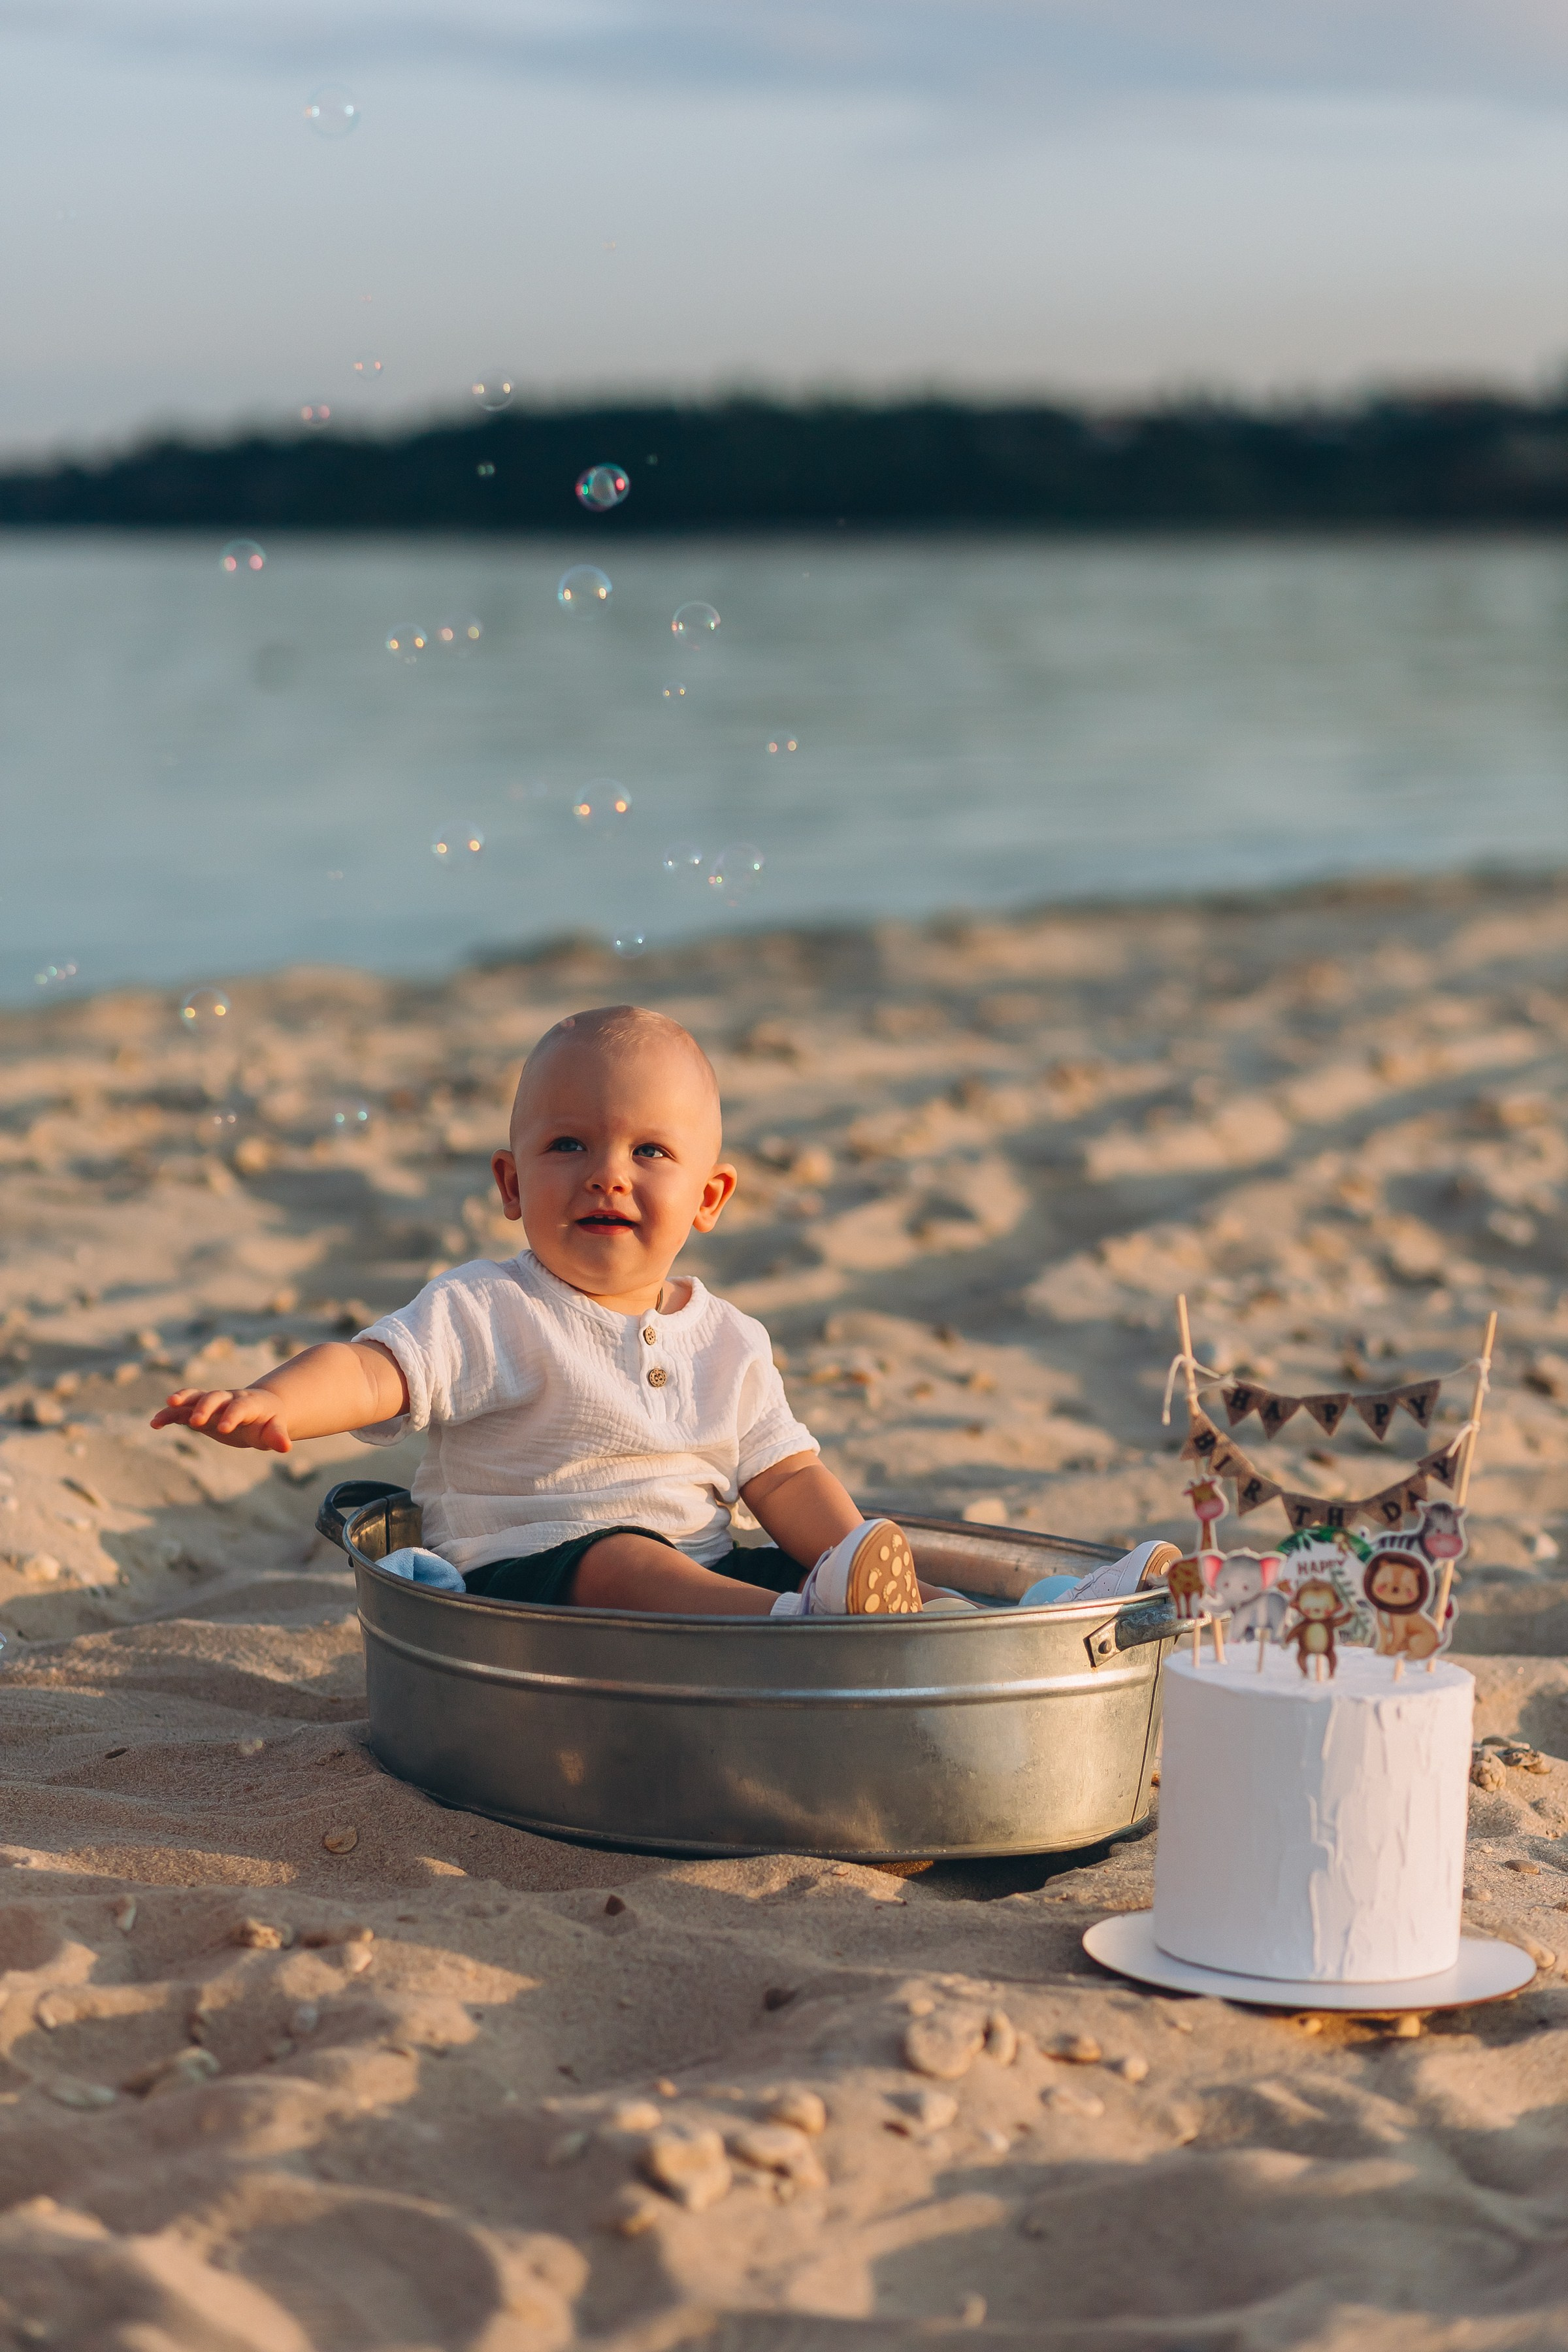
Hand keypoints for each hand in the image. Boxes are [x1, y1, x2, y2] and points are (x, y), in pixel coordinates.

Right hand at [151, 1387, 291, 1452]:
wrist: (257, 1410)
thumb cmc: (267, 1422)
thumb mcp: (274, 1429)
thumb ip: (277, 1436)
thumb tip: (286, 1447)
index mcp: (249, 1403)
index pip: (240, 1407)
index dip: (232, 1416)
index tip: (224, 1429)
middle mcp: (228, 1399)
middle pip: (215, 1397)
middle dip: (205, 1407)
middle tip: (196, 1421)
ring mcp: (211, 1403)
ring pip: (194, 1398)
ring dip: (181, 1402)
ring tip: (165, 1410)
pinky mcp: (198, 1410)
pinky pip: (182, 1410)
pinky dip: (169, 1414)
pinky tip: (155, 1424)